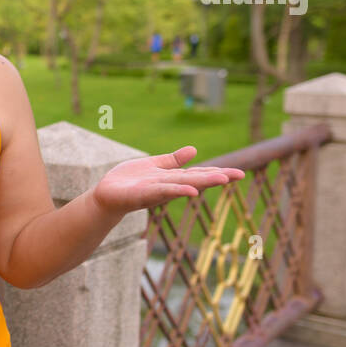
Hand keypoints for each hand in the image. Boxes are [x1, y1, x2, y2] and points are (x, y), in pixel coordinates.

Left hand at [92, 146, 244, 214]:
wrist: (106, 194)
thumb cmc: (129, 181)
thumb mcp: (153, 166)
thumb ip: (172, 160)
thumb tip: (194, 150)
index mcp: (171, 178)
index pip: (198, 174)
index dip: (217, 173)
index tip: (239, 173)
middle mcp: (167, 186)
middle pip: (195, 180)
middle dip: (215, 178)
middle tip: (238, 175)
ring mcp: (156, 191)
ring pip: (182, 185)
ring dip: (201, 183)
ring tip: (221, 179)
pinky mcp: (142, 195)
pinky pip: (161, 192)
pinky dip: (176, 191)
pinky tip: (190, 191)